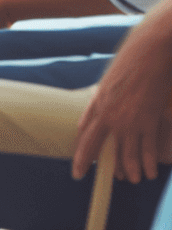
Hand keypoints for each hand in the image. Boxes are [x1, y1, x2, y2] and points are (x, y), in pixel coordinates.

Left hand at [73, 17, 171, 183]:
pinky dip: (149, 162)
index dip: (81, 156)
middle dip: (105, 167)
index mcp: (98, 104)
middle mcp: (111, 115)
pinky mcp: (151, 119)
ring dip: (130, 169)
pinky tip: (150, 172)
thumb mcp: (108, 81)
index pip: (86, 137)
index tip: (78, 170)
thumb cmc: (129, 61)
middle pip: (103, 149)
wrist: (151, 50)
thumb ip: (98, 102)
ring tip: (132, 179)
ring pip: (128, 154)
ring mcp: (131, 119)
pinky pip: (148, 149)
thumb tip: (89, 119)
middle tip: (110, 179)